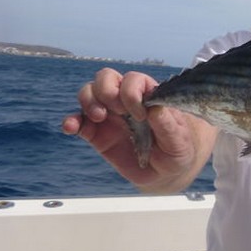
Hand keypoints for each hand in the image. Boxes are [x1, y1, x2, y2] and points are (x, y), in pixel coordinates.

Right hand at [61, 68, 211, 191]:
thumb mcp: (179, 140)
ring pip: (89, 93)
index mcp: (148, 97)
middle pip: (106, 78)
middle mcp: (126, 101)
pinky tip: (71, 127)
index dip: (132, 92)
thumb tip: (155, 108)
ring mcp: (110, 116)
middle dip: (107, 90)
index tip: (140, 115)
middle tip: (117, 111)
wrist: (165, 172)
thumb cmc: (178, 149)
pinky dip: (71, 121)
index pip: (133, 79)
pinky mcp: (96, 134)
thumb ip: (168, 125)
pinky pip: (78, 121)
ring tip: (98, 118)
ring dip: (88, 101)